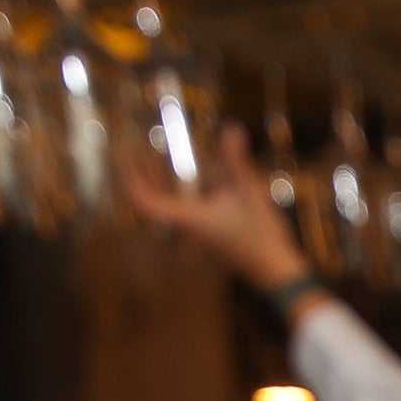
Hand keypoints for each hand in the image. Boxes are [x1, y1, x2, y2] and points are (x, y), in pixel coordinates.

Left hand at [121, 123, 316, 298]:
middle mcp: (189, 223)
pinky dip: (193, 187)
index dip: (130, 179)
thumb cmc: (260, 236)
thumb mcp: (250, 194)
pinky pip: (193, 205)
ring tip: (169, 155)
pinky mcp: (214, 230)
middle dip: (144, 174)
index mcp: (189, 216)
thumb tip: (232, 128)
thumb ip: (237, 161)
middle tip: (137, 149)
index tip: (124, 155)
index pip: (145, 201)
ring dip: (170, 179)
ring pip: (175, 200)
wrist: (276, 271)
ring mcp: (201, 229)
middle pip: (155, 199)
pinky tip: (211, 174)